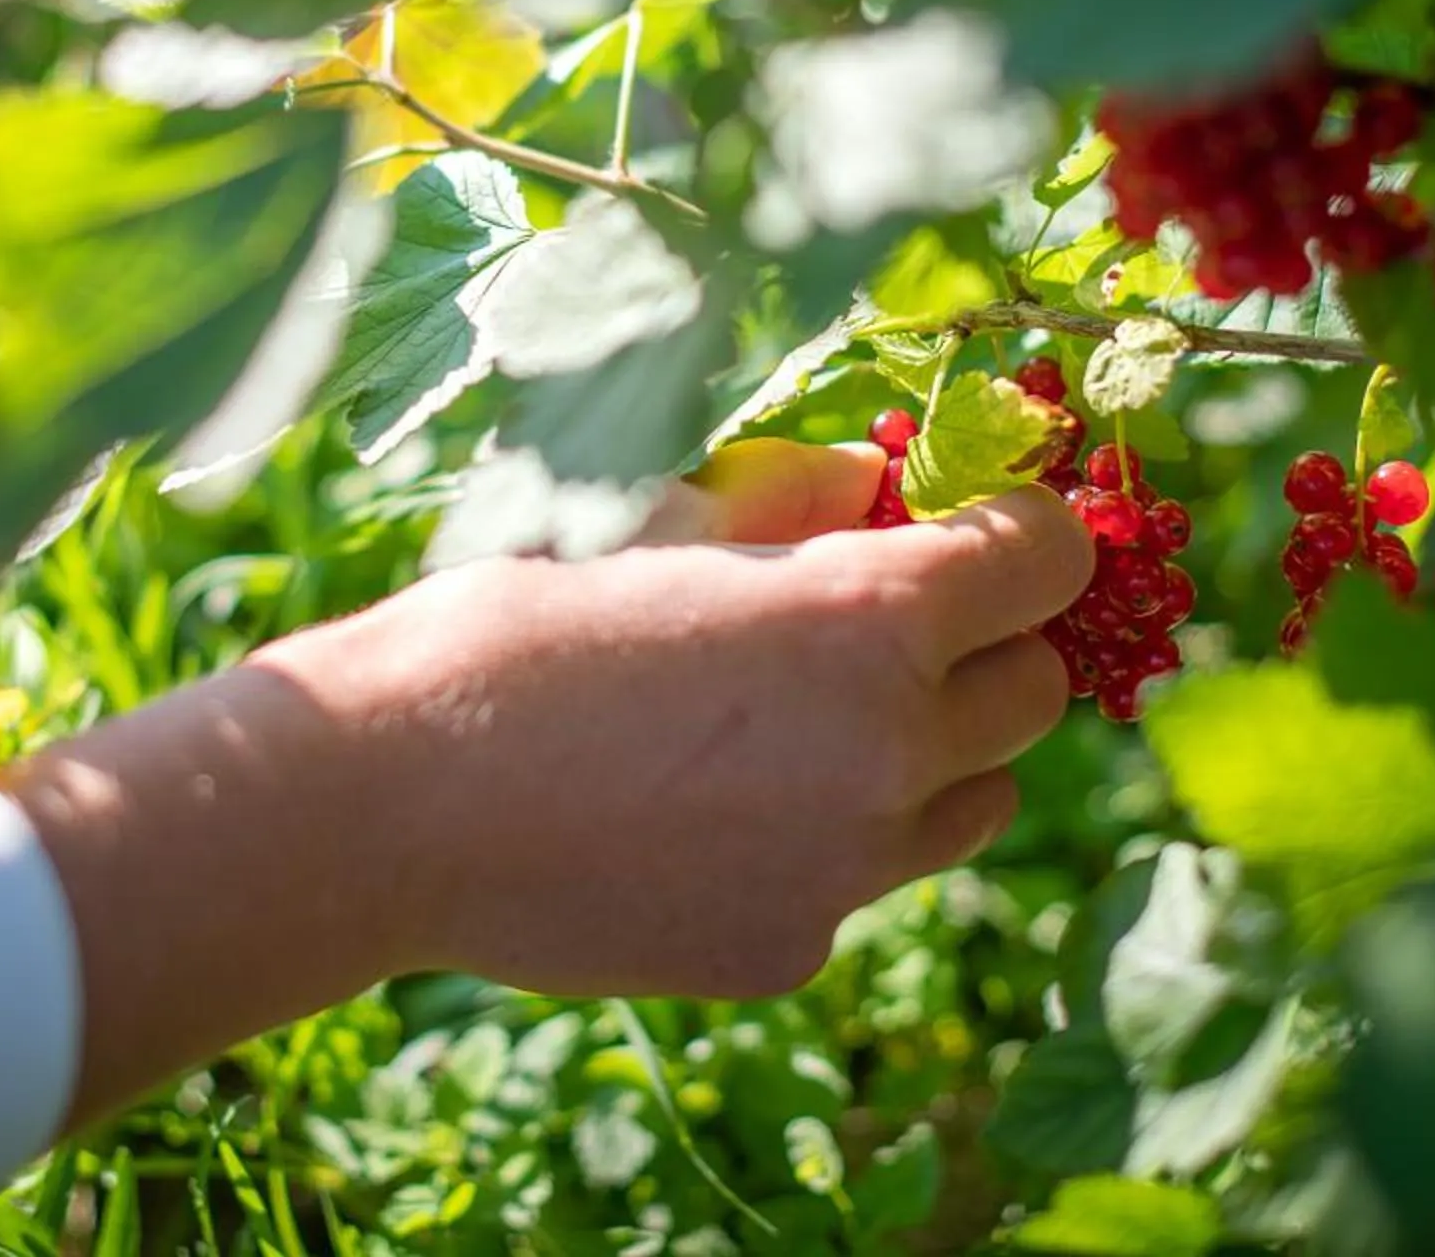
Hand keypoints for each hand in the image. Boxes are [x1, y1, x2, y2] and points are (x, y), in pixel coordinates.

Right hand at [0, 442, 1090, 1122]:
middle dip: (979, 648)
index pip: (1047, 562)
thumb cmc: (511, 623)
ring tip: (795, 728)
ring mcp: (847, 872)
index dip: (1015, 536)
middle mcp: (891, 755)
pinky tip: (699, 812)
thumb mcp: (656, 520)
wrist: (388, 799)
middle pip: (1035, 695)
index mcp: (869, 620)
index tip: (969, 530)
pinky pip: (858, 883)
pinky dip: (820, 844)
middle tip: (879, 629)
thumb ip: (798, 501)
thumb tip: (877, 484)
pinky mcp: (790, 950)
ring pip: (970, 803)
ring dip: (925, 756)